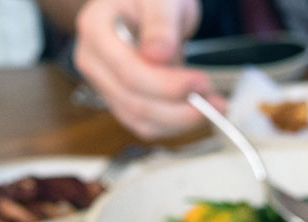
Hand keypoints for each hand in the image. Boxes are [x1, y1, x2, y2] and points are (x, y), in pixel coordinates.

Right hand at [74, 0, 223, 137]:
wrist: (148, 6)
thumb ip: (160, 23)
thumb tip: (158, 55)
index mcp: (96, 29)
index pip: (128, 72)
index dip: (166, 85)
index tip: (200, 82)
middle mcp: (94, 61)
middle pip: (134, 102)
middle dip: (178, 109)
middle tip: (213, 102)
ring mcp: (105, 85)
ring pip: (140, 121)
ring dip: (179, 122)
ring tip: (210, 108)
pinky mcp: (120, 101)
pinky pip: (145, 125)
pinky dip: (173, 125)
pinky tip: (194, 113)